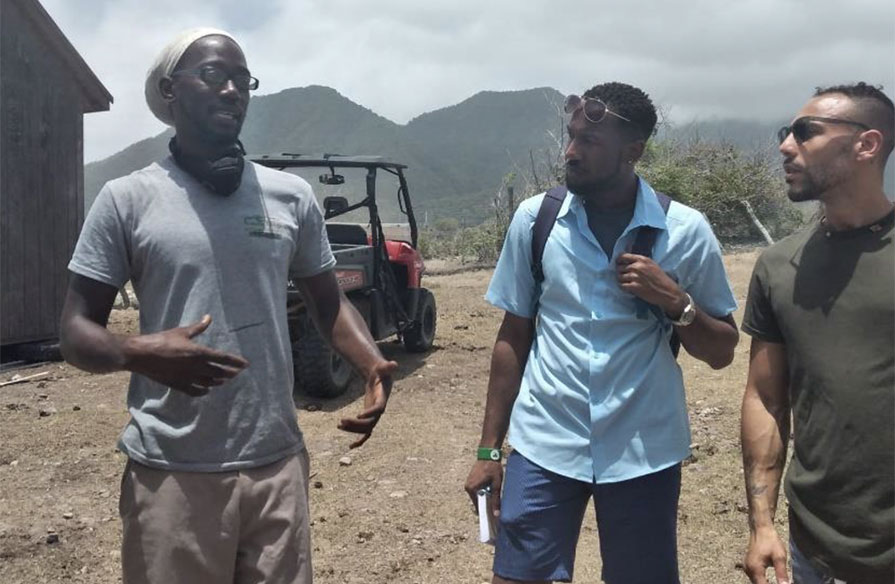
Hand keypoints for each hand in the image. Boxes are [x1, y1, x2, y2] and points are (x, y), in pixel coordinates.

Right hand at [125, 315, 248, 395]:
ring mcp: (187, 378)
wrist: (140, 355)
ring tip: (224, 380)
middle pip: (219, 372)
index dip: (236, 362)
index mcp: (198, 353)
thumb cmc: (161, 340)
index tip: (246, 365)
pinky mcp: (178, 384)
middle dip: (230, 373)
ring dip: (218, 381)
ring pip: (209, 383)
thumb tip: (208, 317)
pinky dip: (203, 391)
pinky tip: (207, 389)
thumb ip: (198, 327)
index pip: (223, 359)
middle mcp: (196, 367)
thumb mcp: (181, 332)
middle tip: (237, 373)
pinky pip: (195, 391)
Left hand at [338, 359, 397, 447]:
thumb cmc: (381, 372)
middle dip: (356, 424)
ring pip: (365, 429)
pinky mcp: (369, 418)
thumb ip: (386, 367)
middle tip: (340, 421)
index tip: (358, 415)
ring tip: (339, 425)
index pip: (378, 409)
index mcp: (383, 400)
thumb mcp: (382, 368)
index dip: (369, 412)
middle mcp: (380, 410)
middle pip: (369, 422)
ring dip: (353, 429)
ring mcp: (375, 416)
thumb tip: (393, 364)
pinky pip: (366, 433)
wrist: (381, 378)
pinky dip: (360, 440)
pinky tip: (351, 447)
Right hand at [464, 460, 502, 519]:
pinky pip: (476, 491)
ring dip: (485, 498)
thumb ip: (496, 500)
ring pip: (477, 496)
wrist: (488, 453)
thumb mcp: (496, 484)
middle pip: (477, 502)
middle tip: (496, 508)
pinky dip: (483, 492)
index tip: (492, 518)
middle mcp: (467, 487)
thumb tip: (496, 514)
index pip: (478, 507)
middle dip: (486, 505)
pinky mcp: (470, 480)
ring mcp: (468, 483)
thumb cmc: (492, 467)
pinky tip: (490, 491)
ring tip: (494, 498)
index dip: (486, 513)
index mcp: (472, 489)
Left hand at [616, 253, 686, 315]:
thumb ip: (639, 262)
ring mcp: (635, 276)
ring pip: (619, 277)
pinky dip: (624, 287)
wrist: (668, 292)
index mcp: (642, 259)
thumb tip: (626, 261)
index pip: (623, 256)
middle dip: (621, 272)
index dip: (619, 260)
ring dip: (622, 280)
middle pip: (619, 267)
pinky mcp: (634, 287)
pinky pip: (621, 285)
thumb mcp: (651, 265)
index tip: (619, 264)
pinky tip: (629, 288)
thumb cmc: (661, 279)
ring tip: (628, 283)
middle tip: (625, 277)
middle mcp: (638, 266)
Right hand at [743, 527, 788, 583]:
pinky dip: (761, 581)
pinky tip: (769, 581)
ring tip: (777, 582)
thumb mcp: (779, 557)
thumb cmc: (771, 541)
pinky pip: (754, 578)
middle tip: (781, 583)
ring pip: (755, 582)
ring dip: (764, 583)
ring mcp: (746, 567)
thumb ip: (781, 573)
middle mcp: (748, 569)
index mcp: (755, 568)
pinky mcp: (747, 565)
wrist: (761, 529)